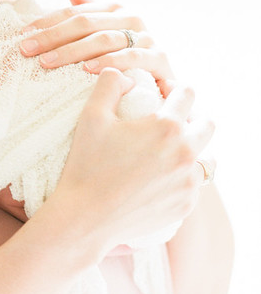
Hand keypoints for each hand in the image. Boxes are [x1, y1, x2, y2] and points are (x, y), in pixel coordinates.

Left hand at [19, 0, 172, 87]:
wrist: (164, 84)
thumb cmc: (127, 60)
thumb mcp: (106, 36)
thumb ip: (89, 14)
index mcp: (114, 9)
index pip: (74, 12)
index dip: (47, 23)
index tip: (22, 36)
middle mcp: (132, 17)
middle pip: (85, 23)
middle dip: (52, 37)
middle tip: (27, 51)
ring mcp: (147, 37)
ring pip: (104, 40)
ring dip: (72, 51)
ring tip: (47, 62)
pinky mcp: (160, 58)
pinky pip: (131, 58)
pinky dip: (108, 62)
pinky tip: (87, 70)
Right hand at [54, 68, 213, 247]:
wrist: (86, 217)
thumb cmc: (87, 164)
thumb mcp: (91, 115)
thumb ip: (110, 83)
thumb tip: (128, 76)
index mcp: (166, 127)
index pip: (187, 94)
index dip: (173, 88)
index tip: (161, 92)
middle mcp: (185, 153)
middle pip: (206, 124)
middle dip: (191, 117)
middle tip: (168, 121)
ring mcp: (188, 182)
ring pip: (204, 156)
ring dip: (190, 148)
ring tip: (166, 150)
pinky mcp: (185, 204)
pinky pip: (194, 183)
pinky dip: (182, 176)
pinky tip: (159, 176)